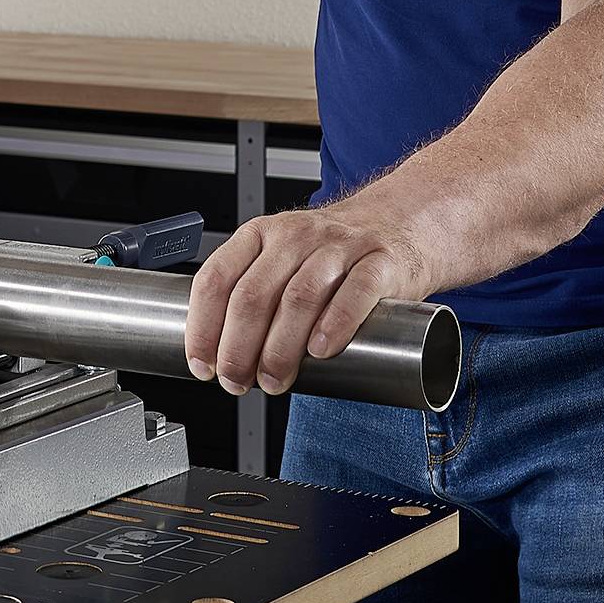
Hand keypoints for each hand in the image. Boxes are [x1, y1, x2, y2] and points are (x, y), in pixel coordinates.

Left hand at [184, 201, 437, 395]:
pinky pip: (355, 292)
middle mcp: (296, 235)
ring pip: (299, 297)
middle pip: (254, 295)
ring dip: (280, 348)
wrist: (401, 221)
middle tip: (236, 381)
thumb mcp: (283, 260)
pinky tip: (321, 351)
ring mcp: (339, 246)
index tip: (202, 365)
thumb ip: (253, 297)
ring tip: (273, 380)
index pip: (216, 278)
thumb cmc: (333, 254)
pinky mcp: (380, 262)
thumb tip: (220, 361)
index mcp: (261, 234)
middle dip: (237, 348)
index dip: (203, 328)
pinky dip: (334, 324)